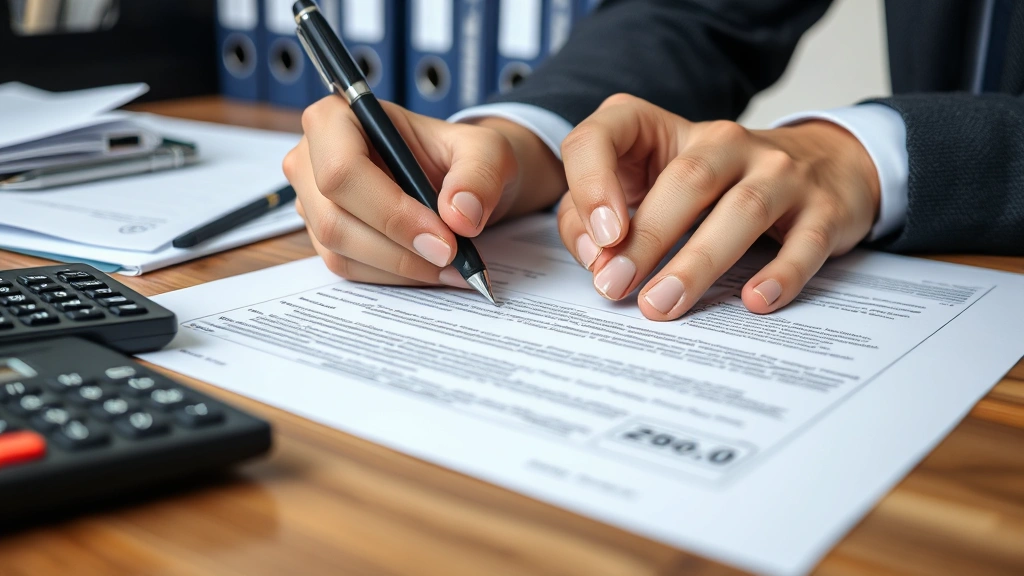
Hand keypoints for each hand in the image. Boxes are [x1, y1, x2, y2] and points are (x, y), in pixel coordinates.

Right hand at [284, 97, 564, 286]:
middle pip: (335, 219)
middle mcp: (311, 159)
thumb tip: (460, 216)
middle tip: (452, 258)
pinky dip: (394, 276)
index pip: (343, 171)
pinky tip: (431, 269)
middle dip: (399, 248)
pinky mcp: (323, 237)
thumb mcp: (487, 151)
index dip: (391, 212)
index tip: (443, 238)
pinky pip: (349, 269)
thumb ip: (479, 174)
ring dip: (400, 268)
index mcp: (337, 117)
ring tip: (452, 266)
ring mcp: (312, 201)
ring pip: (340, 251)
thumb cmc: (462, 156)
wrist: (459, 181)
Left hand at [557, 94, 879, 319]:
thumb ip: (594, 217)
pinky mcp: (824, 206)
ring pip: (742, 209)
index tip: (599, 237)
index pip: (609, 134)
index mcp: (662, 129)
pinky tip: (756, 300)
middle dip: (645, 238)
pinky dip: (782, 272)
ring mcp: (779, 170)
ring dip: (698, 261)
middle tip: (615, 287)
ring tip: (663, 304)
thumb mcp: (645, 186)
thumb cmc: (711, 186)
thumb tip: (596, 260)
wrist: (823, 163)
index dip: (593, 180)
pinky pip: (805, 239)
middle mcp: (723, 141)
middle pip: (685, 181)